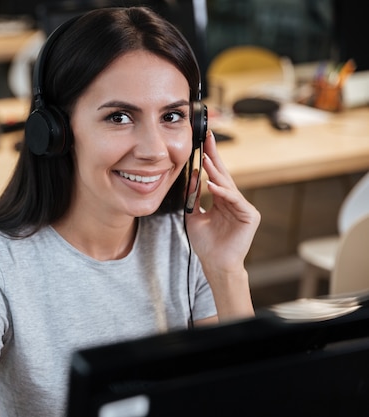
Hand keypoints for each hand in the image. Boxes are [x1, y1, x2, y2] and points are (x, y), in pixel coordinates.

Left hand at [185, 130, 259, 317]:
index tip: (202, 141)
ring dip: (217, 172)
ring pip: (229, 185)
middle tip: (208, 138)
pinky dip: (223, 193)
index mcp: (221, 199)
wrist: (215, 263)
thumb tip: (192, 177)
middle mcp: (233, 200)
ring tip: (206, 160)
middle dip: (215, 156)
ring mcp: (243, 207)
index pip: (215, 174)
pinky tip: (212, 185)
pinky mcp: (250, 216)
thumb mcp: (193, 215)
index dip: (209, 157)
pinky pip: (235, 200)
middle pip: (223, 174)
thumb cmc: (206, 243)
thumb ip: (193, 197)